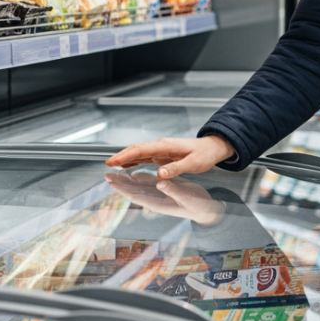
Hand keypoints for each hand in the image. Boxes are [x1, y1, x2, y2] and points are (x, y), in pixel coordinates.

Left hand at [104, 171, 225, 224]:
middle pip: (134, 190)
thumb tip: (159, 182)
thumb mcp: (187, 198)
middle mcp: (156, 198)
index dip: (123, 189)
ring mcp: (160, 193)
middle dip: (120, 183)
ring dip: (127, 180)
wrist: (206, 209)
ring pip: (140, 186)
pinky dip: (141, 177)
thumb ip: (173, 190)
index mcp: (158, 203)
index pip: (136, 196)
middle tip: (106, 174)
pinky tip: (134, 172)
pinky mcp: (166, 188)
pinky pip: (150, 182)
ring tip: (115, 172)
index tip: (112, 182)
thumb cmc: (198, 206)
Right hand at [105, 135, 234, 178]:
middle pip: (136, 149)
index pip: (141, 150)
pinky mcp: (162, 154)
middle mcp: (160, 146)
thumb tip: (159, 174)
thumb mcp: (193, 164)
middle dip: (120, 156)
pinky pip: (144, 156)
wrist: (212, 148)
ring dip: (125, 158)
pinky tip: (126, 166)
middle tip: (107, 165)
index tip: (112, 162)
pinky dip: (133, 160)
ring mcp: (160, 149)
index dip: (125, 156)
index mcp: (165, 146)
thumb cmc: (204, 155)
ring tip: (111, 166)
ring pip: (138, 152)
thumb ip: (176, 169)